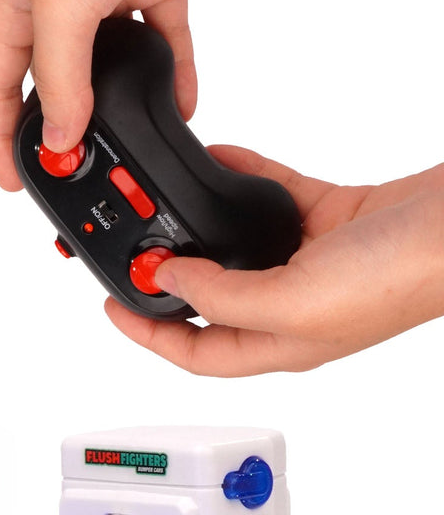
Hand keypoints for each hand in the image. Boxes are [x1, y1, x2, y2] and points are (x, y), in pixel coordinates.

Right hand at [0, 0, 213, 189]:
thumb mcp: (64, 5)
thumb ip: (61, 78)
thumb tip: (62, 136)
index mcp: (13, 5)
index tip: (13, 179)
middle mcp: (53, 1)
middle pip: (50, 82)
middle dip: (61, 128)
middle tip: (75, 169)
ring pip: (105, 66)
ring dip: (117, 105)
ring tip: (128, 144)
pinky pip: (159, 38)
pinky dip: (170, 70)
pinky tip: (179, 100)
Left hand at [105, 147, 443, 374]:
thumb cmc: (400, 279)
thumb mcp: (291, 301)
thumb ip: (223, 294)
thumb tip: (168, 279)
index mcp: (279, 344)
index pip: (195, 352)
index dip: (147, 335)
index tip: (113, 306)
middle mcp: (292, 309)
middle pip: (211, 300)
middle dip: (169, 278)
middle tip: (133, 251)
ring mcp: (313, 263)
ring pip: (239, 248)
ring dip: (203, 229)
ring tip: (167, 209)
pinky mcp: (333, 218)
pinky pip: (274, 198)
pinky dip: (246, 179)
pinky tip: (221, 162)